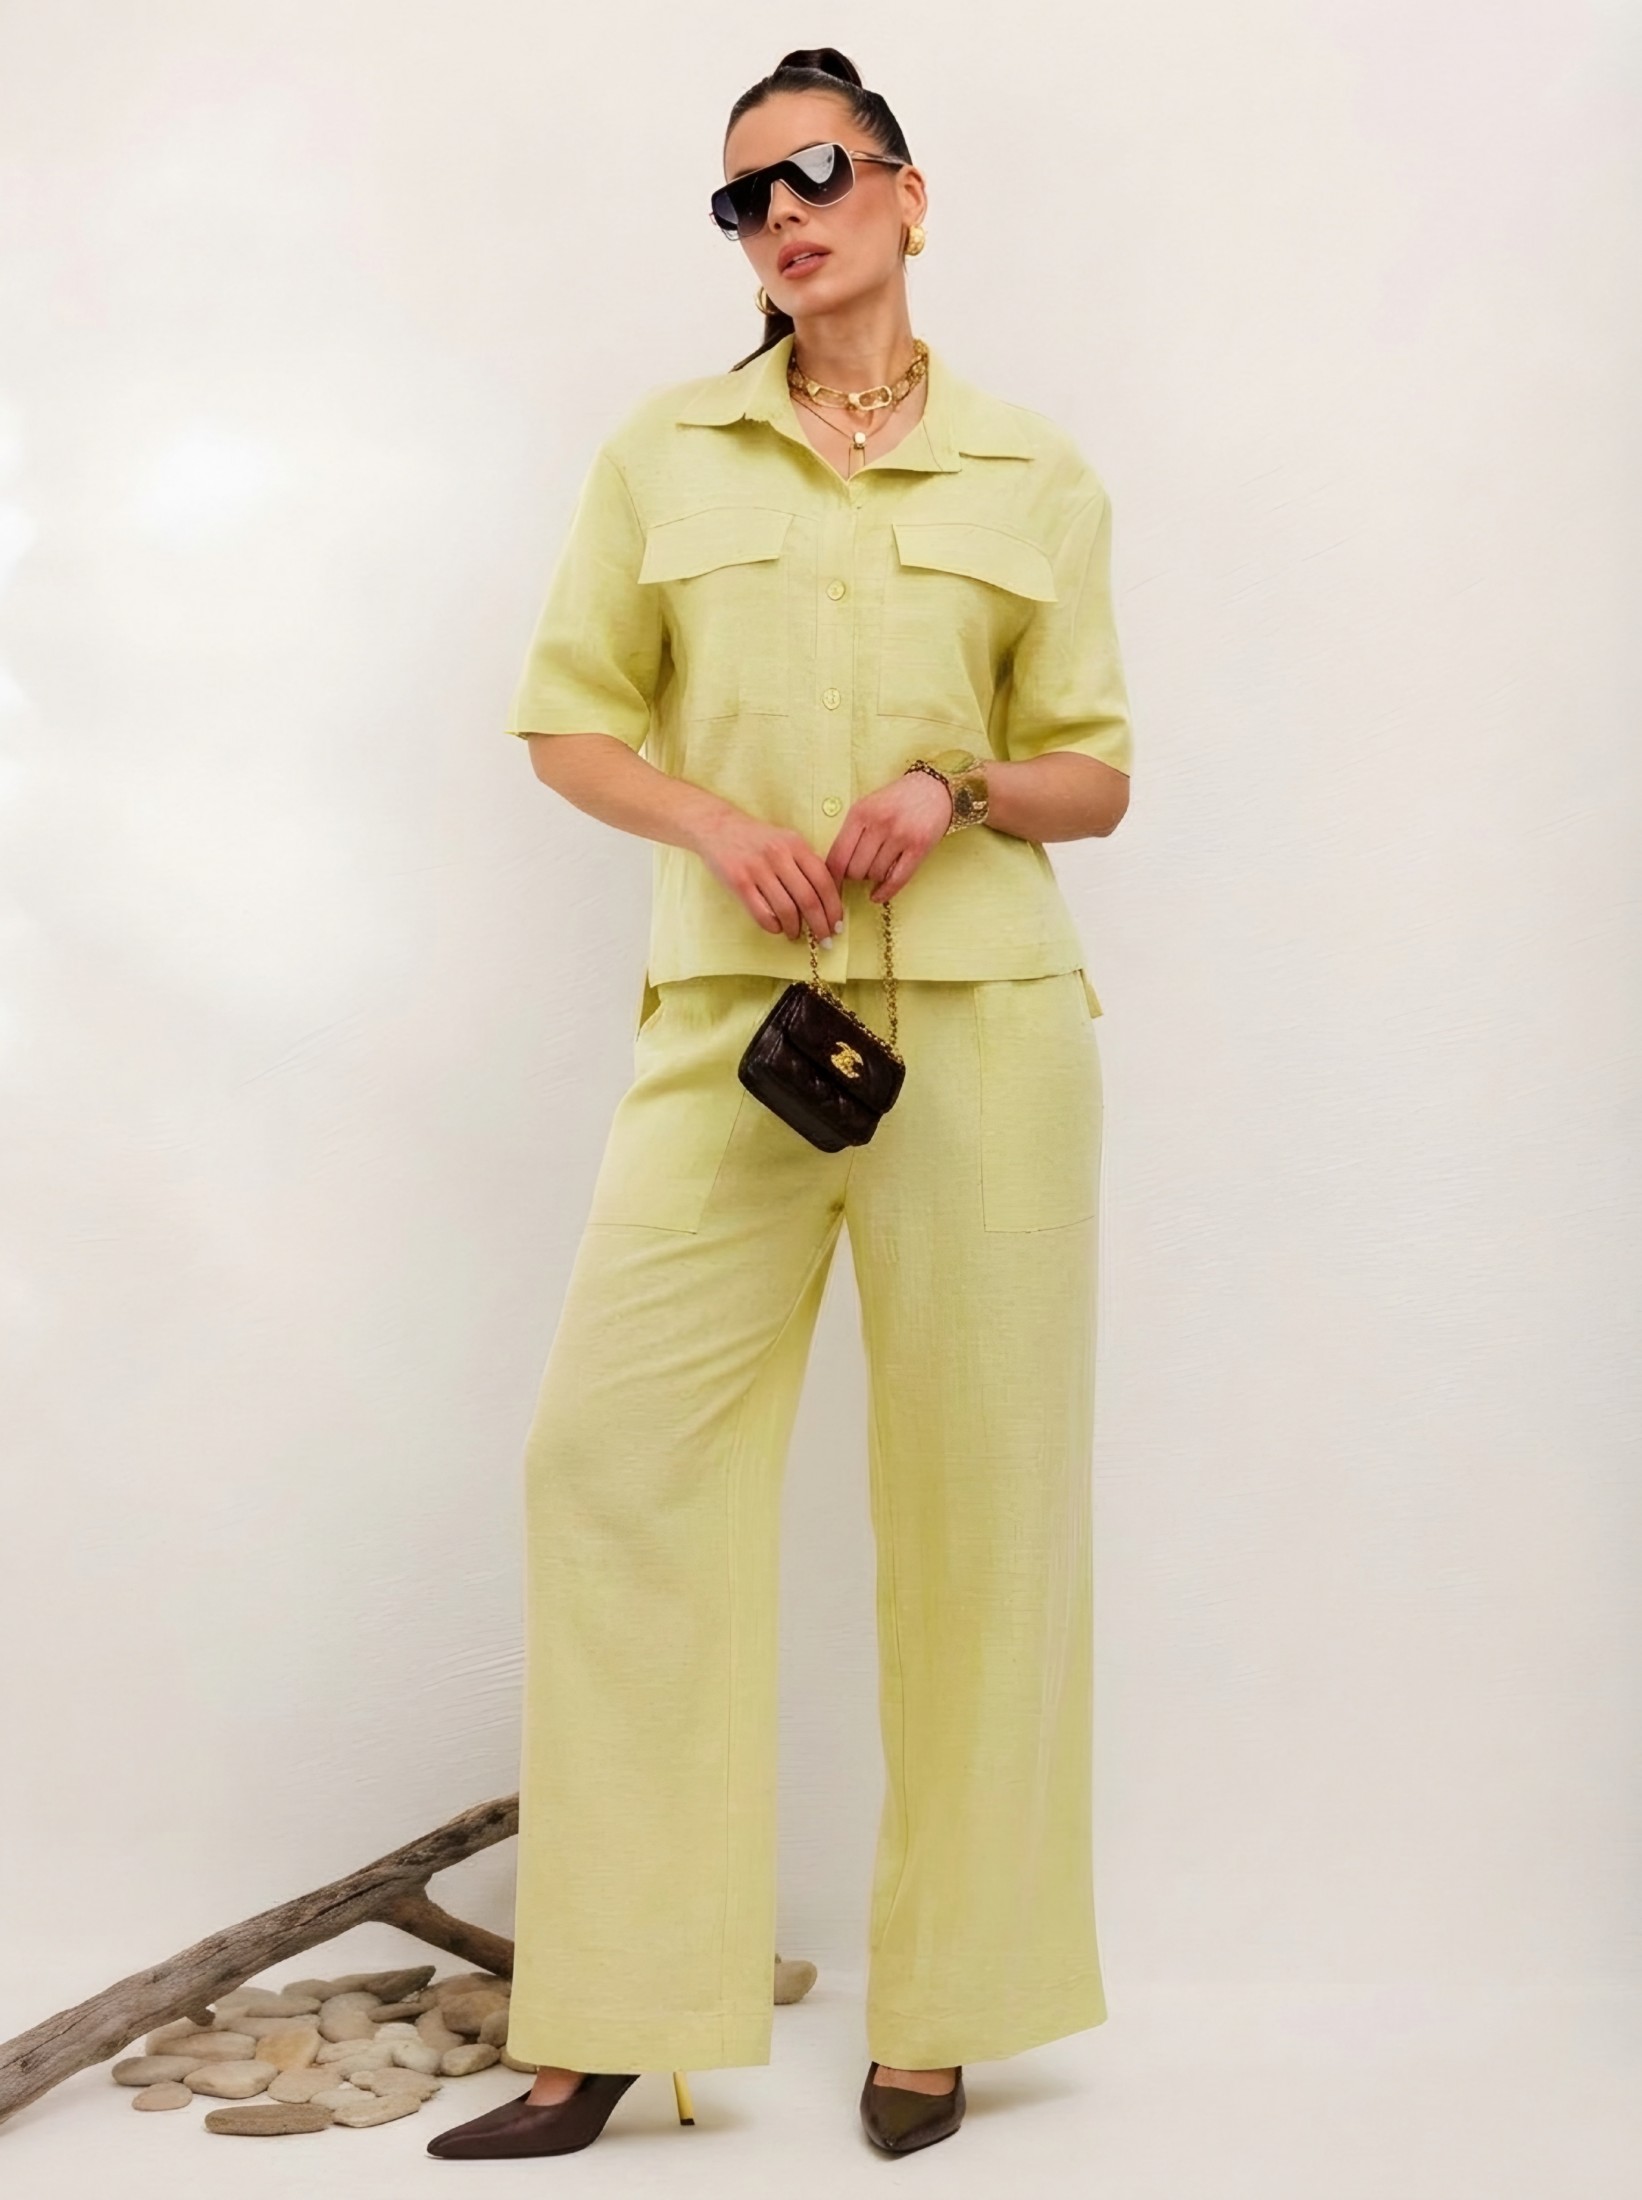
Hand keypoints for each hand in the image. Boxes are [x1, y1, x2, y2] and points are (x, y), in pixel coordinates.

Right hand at [689, 804, 846, 940]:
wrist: (718, 828)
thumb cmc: (757, 840)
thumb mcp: (786, 841)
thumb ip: (805, 864)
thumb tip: (827, 899)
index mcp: (796, 844)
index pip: (824, 880)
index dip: (834, 906)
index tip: (837, 923)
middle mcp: (778, 855)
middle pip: (808, 899)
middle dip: (820, 925)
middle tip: (824, 939)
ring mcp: (757, 869)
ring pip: (786, 909)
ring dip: (795, 928)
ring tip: (796, 934)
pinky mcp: (738, 882)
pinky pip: (762, 913)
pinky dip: (773, 926)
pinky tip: (776, 928)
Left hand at [825, 768, 951, 902]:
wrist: (933, 787)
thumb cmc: (896, 801)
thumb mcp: (867, 807)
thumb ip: (851, 834)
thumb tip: (835, 870)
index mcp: (860, 813)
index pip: (837, 856)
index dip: (832, 877)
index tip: (831, 888)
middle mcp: (879, 823)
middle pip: (855, 870)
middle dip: (855, 876)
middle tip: (862, 871)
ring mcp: (900, 835)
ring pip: (875, 875)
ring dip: (874, 878)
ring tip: (879, 867)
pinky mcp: (919, 846)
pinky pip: (897, 879)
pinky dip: (885, 892)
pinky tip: (877, 896)